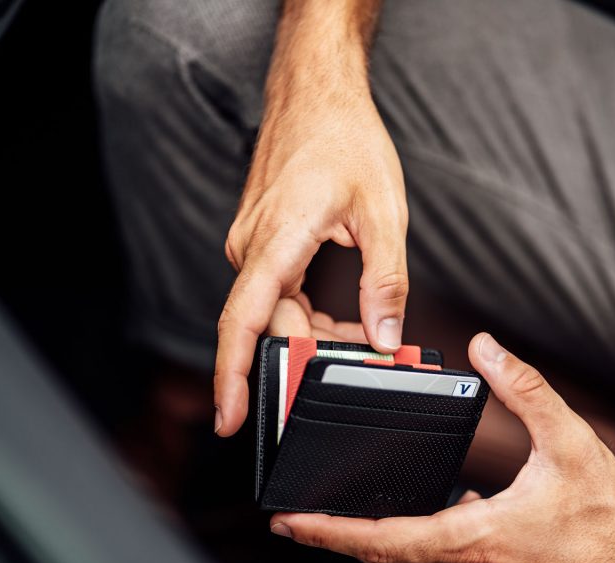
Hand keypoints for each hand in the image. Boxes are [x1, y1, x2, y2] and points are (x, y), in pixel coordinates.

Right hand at [214, 83, 407, 436]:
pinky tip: (342, 321)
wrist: (316, 91)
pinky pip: (277, 295)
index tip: (229, 418)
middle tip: (358, 371)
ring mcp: (252, 244)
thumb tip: (385, 338)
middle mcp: (252, 247)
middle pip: (268, 327)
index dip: (231, 376)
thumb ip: (385, 282)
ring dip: (313, 337)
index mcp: (277, 239)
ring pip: (274, 314)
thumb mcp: (384, 213)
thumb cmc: (345, 137)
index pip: (244, 322)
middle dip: (308, 360)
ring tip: (364, 341)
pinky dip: (307, 316)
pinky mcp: (261, 243)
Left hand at [270, 333, 614, 562]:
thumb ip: (523, 388)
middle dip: (340, 539)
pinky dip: (425, 561)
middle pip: (386, 562)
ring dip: (384, 548)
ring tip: (362, 519)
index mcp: (483, 540)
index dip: (332, 533)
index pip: (387, 541)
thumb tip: (486, 347)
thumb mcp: (571, 441)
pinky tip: (440, 531)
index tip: (292, 523)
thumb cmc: (614, 520)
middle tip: (302, 519)